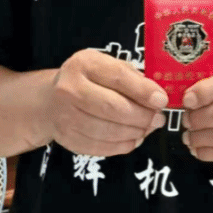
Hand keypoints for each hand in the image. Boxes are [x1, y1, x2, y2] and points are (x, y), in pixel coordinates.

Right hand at [47, 49, 167, 156]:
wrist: (51, 100)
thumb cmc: (88, 80)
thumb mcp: (107, 67)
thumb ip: (132, 78)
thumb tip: (157, 98)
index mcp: (83, 64)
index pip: (117, 77)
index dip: (143, 91)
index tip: (161, 101)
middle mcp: (69, 89)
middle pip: (113, 108)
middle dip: (142, 116)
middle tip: (157, 119)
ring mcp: (65, 116)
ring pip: (108, 131)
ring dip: (135, 133)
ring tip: (146, 128)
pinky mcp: (67, 139)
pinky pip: (101, 147)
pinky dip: (122, 146)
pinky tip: (132, 138)